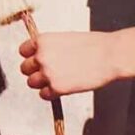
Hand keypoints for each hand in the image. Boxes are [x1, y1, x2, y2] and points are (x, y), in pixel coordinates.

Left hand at [18, 26, 134, 98]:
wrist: (110, 55)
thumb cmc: (93, 45)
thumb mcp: (65, 39)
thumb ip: (50, 48)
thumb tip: (40, 57)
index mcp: (43, 41)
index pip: (23, 51)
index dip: (32, 56)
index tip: (40, 60)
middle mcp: (41, 56)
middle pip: (25, 69)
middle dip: (35, 71)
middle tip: (50, 72)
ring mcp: (48, 73)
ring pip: (31, 83)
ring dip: (42, 83)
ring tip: (58, 80)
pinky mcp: (57, 88)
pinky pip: (44, 95)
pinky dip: (51, 93)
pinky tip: (64, 87)